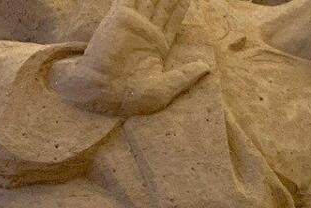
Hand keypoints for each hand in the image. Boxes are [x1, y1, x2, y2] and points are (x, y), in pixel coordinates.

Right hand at [49, 0, 209, 115]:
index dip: (180, 7)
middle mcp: (146, 32)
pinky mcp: (120, 18)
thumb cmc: (133, 96)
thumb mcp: (166, 89)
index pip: (173, 21)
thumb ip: (186, 75)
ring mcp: (133, 24)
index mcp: (158, 46)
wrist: (104, 92)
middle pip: (163, 7)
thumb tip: (206, 67)